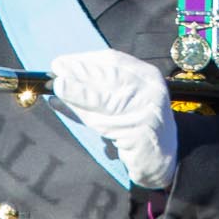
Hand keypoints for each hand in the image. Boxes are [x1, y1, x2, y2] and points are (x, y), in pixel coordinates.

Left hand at [49, 48, 178, 188]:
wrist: (162, 158)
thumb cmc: (135, 125)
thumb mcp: (120, 102)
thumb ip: (97, 90)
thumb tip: (62, 79)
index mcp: (147, 76)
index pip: (115, 61)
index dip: (86, 60)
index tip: (63, 61)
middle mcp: (151, 91)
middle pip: (112, 77)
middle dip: (81, 72)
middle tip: (57, 69)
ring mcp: (148, 112)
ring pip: (108, 100)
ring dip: (79, 93)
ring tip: (58, 87)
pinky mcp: (141, 135)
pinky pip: (107, 125)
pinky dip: (84, 117)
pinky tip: (66, 109)